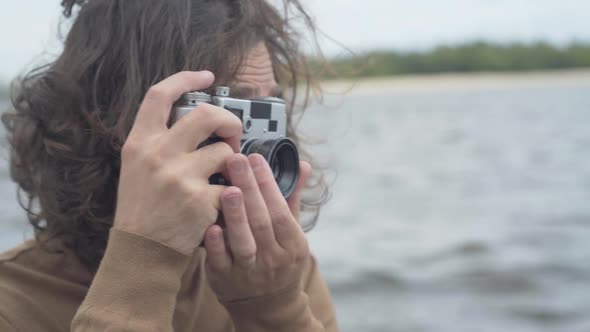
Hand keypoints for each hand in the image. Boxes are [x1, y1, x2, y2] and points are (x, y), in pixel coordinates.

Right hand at [113, 71, 242, 253]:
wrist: (141, 251)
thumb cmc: (142, 208)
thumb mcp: (137, 167)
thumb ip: (160, 140)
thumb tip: (197, 118)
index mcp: (139, 142)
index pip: (159, 95)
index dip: (185, 78)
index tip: (206, 76)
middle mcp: (158, 154)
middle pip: (207, 114)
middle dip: (229, 120)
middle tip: (231, 134)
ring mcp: (180, 176)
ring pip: (227, 152)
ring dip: (232, 164)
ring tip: (222, 178)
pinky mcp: (201, 200)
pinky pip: (232, 184)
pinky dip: (231, 193)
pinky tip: (218, 204)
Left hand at [204, 153, 312, 301]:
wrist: (267, 305)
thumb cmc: (280, 259)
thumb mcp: (293, 233)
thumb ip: (292, 198)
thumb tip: (301, 164)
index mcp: (293, 245)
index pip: (281, 210)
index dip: (268, 184)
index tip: (256, 158)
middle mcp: (273, 258)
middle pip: (261, 221)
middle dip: (249, 188)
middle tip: (236, 159)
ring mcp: (249, 270)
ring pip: (243, 241)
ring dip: (236, 214)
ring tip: (228, 187)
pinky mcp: (225, 279)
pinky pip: (220, 260)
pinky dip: (216, 244)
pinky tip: (211, 224)